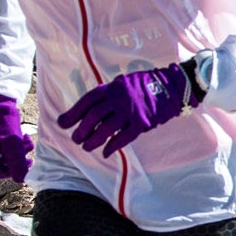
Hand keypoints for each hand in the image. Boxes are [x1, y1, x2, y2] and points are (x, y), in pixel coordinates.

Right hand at [0, 94, 33, 181]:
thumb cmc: (5, 121)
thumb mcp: (13, 144)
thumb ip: (16, 163)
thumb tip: (21, 180)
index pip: (1, 174)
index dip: (16, 171)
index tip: (28, 162)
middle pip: (3, 166)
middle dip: (18, 159)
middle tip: (29, 152)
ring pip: (5, 157)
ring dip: (18, 151)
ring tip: (27, 141)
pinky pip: (3, 149)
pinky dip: (14, 145)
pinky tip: (22, 136)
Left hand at [57, 65, 193, 156]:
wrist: (173, 87)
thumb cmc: (146, 85)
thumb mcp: (124, 82)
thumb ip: (108, 94)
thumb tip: (90, 109)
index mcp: (112, 87)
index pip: (87, 101)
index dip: (73, 113)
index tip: (62, 124)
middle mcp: (119, 99)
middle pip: (93, 117)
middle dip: (81, 130)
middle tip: (75, 139)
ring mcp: (130, 112)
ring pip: (105, 130)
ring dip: (93, 140)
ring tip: (86, 147)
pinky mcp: (142, 124)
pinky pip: (123, 138)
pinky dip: (112, 147)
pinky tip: (105, 152)